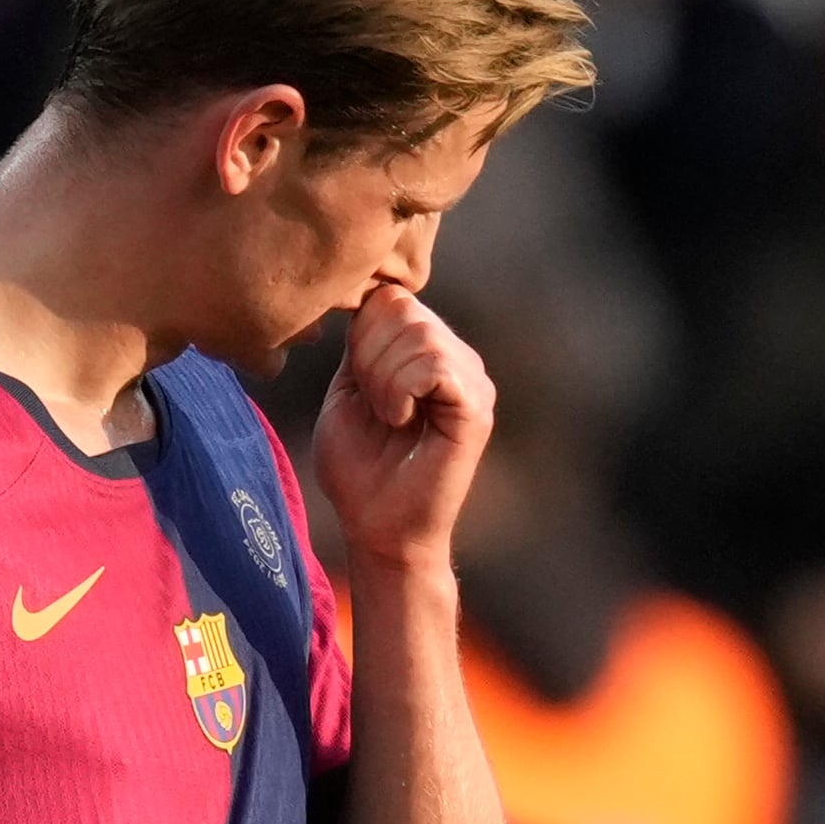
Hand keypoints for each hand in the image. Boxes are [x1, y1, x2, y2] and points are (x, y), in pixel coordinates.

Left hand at [312, 280, 495, 573]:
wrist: (378, 528)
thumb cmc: (359, 469)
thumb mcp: (347, 391)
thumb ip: (361, 343)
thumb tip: (369, 295)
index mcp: (426, 350)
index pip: (389, 297)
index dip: (359, 337)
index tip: (359, 387)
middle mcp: (457, 356)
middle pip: (400, 307)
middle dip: (368, 357)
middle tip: (374, 406)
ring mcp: (473, 379)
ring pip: (417, 333)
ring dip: (383, 379)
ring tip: (389, 418)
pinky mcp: (477, 407)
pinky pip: (434, 365)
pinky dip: (401, 390)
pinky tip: (401, 421)